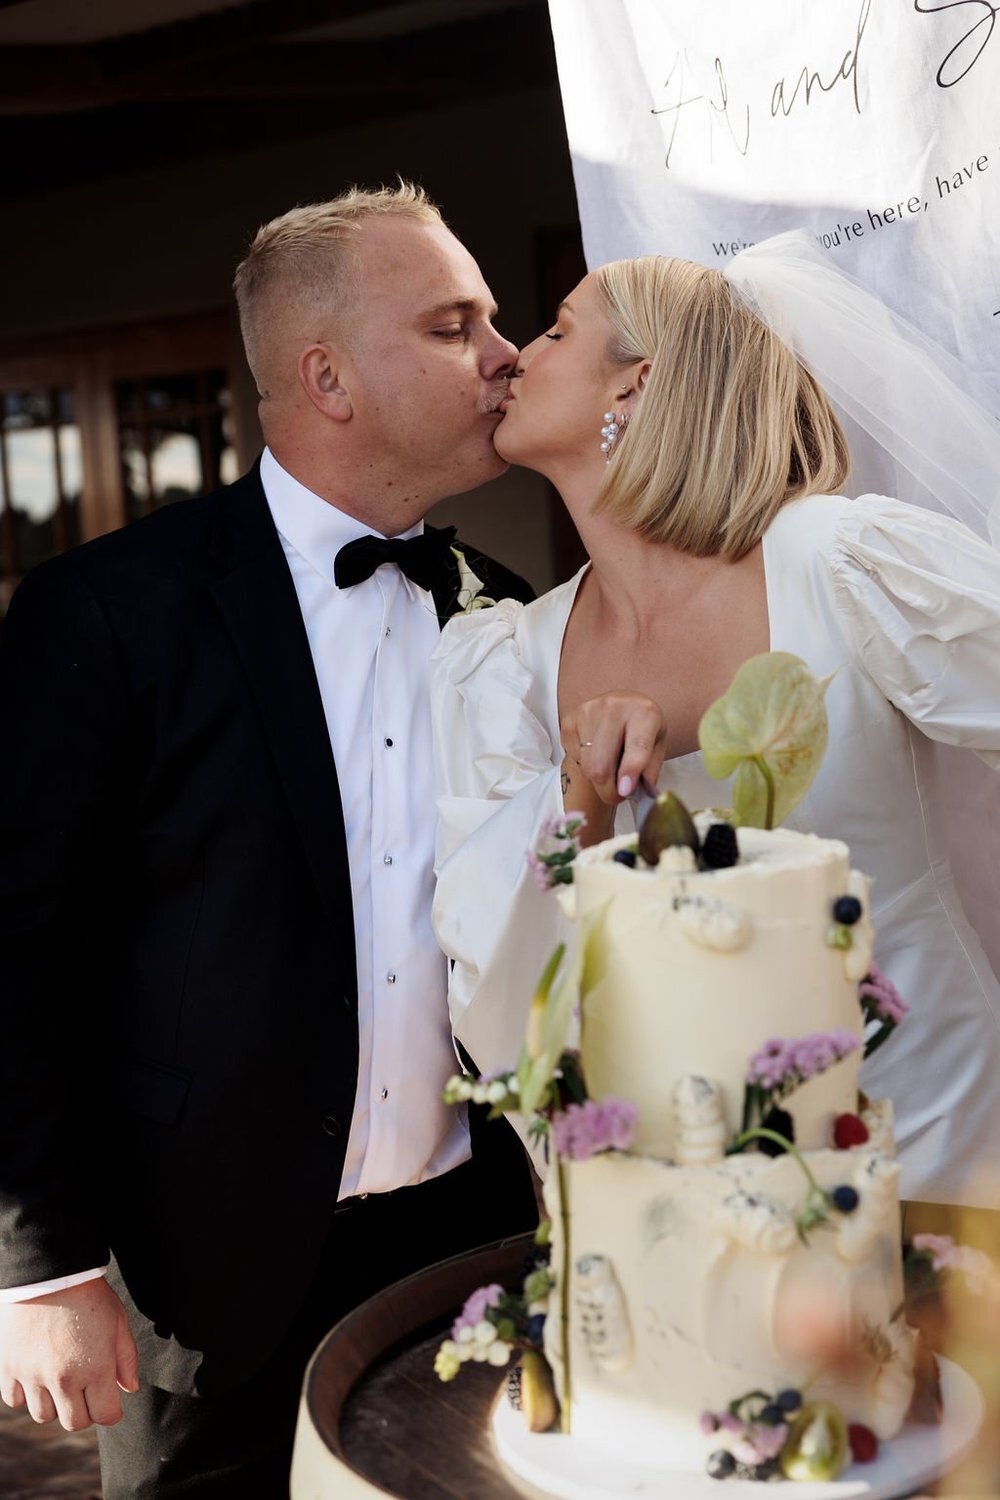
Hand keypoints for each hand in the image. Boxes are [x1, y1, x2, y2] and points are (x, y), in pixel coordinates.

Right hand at [0, 1278, 138, 1429]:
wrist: (51, 1273)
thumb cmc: (89, 1296)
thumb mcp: (118, 1322)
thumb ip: (126, 1359)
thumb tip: (129, 1388)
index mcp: (96, 1369)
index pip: (106, 1415)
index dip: (112, 1412)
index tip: (110, 1403)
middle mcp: (64, 1379)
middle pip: (74, 1422)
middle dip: (84, 1411)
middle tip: (86, 1391)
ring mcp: (33, 1375)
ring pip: (44, 1416)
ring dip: (54, 1404)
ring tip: (60, 1381)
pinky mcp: (10, 1368)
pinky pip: (15, 1400)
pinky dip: (25, 1394)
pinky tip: (36, 1375)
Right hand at [562, 691, 667, 806]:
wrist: (624, 704)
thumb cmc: (643, 726)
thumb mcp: (658, 745)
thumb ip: (649, 771)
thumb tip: (634, 793)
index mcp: (644, 712)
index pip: (636, 745)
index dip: (629, 771)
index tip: (625, 791)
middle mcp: (614, 707)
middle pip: (601, 764)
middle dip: (608, 790)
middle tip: (617, 794)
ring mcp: (588, 712)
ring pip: (586, 766)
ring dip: (597, 779)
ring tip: (610, 769)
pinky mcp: (570, 720)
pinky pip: (574, 758)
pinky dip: (584, 764)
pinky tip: (596, 752)